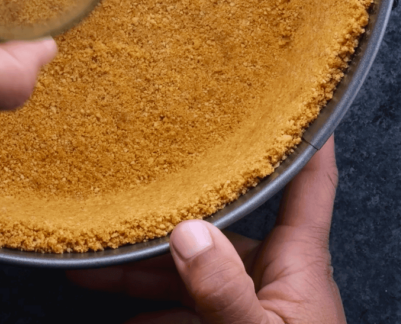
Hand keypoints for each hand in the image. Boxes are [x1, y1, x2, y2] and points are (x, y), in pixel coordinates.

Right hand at [70, 136, 344, 323]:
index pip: (308, 186)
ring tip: (92, 267)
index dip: (303, 139)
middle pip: (223, 231)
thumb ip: (225, 293)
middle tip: (128, 196)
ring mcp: (254, 312)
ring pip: (195, 275)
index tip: (290, 97)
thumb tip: (187, 233)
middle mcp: (278, 282)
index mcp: (300, 269)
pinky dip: (153, 314)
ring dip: (146, 275)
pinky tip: (119, 317)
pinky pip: (188, 314)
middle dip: (169, 219)